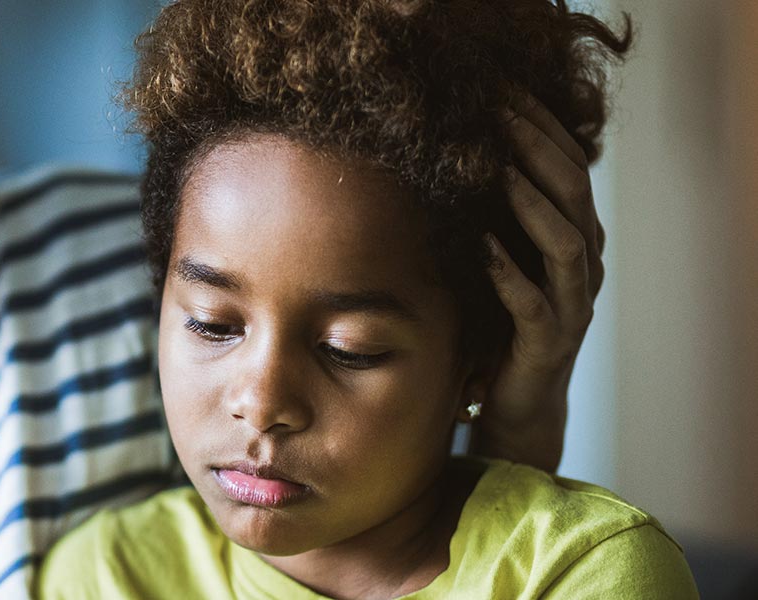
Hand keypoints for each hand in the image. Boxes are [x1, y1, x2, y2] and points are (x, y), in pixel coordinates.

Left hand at [472, 94, 604, 471]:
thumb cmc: (496, 321)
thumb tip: (446, 155)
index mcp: (574, 239)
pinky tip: (481, 244)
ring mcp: (569, 307)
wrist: (512, 402)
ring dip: (531, 202)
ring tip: (498, 169)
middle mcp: (582, 267)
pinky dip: (508, 272)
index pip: (570, 169)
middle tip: (501, 114)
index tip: (506, 91)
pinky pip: (532, 305)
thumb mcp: (495, 256)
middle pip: (574, 194)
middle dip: (537, 149)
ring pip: (565, 244)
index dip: (543, 128)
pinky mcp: (545, 344)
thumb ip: (488, 212)